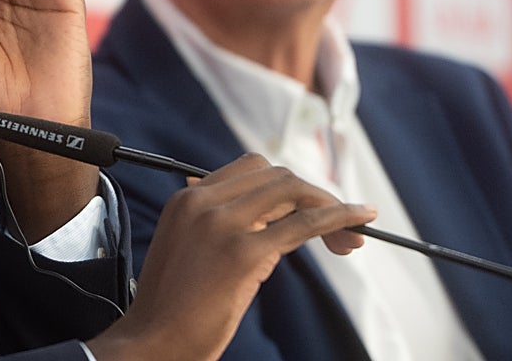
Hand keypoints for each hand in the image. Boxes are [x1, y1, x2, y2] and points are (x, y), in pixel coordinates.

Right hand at [86, 154, 376, 360]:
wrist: (153, 341)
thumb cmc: (172, 307)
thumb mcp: (187, 248)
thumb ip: (218, 223)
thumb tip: (267, 218)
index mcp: (187, 199)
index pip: (250, 170)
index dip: (287, 188)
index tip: (307, 211)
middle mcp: (202, 201)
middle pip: (275, 175)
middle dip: (313, 196)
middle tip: (339, 232)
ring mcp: (223, 223)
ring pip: (292, 191)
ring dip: (329, 206)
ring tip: (349, 239)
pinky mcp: (245, 252)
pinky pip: (304, 223)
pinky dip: (338, 217)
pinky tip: (358, 222)